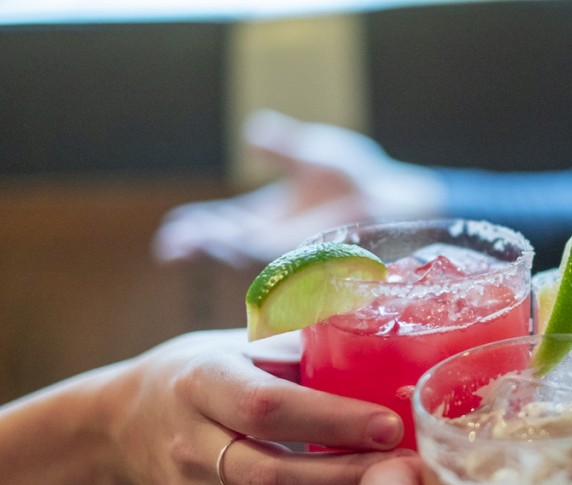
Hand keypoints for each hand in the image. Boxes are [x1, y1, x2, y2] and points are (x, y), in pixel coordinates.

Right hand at [102, 329, 408, 484]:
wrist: (128, 420)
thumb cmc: (214, 374)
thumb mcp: (247, 344)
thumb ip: (308, 352)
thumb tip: (398, 366)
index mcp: (205, 385)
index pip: (268, 408)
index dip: (334, 421)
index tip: (389, 426)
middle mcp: (191, 449)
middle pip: (270, 480)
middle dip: (347, 480)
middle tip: (402, 473)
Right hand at [152, 110, 443, 265]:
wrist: (399, 199)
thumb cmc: (359, 177)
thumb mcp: (313, 155)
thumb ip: (282, 147)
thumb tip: (252, 130)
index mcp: (265, 219)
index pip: (219, 227)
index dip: (195, 230)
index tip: (173, 233)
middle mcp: (275, 242)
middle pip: (226, 248)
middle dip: (198, 247)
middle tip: (170, 248)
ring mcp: (297, 255)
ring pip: (250, 260)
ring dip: (222, 255)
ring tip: (195, 249)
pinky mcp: (320, 261)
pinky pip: (288, 264)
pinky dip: (267, 262)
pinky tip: (247, 256)